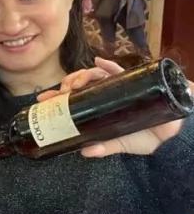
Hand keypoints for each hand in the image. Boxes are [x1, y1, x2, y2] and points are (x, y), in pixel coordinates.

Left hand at [37, 57, 190, 156]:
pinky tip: (99, 61)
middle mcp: (103, 95)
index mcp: (96, 108)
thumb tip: (85, 152)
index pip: (72, 99)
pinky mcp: (133, 82)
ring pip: (94, 74)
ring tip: (77, 83)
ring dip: (82, 75)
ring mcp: (116, 87)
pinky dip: (108, 65)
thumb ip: (105, 147)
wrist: (172, 132)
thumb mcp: (122, 144)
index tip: (42, 99)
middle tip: (62, 92)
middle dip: (67, 84)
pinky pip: (119, 70)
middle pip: (79, 83)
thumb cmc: (145, 136)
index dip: (55, 97)